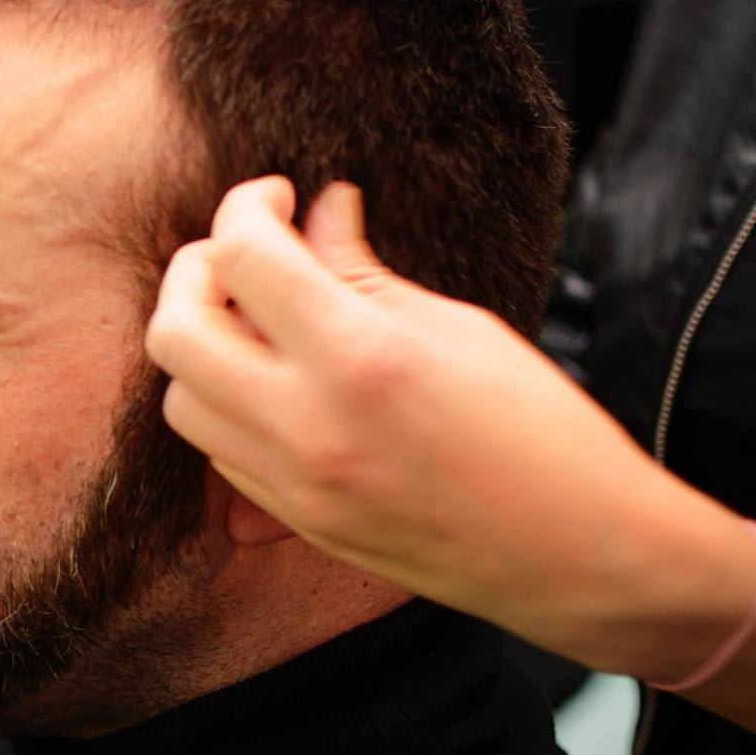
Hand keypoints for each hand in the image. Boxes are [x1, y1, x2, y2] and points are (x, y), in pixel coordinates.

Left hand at [145, 176, 747, 656]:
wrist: (581, 556)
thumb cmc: (544, 432)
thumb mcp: (460, 327)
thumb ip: (365, 270)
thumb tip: (320, 208)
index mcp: (360, 357)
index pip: (244, 256)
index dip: (248, 206)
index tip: (279, 197)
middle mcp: (308, 426)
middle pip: (175, 329)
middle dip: (198, 270)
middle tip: (249, 252)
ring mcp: (295, 484)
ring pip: (180, 398)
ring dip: (203, 344)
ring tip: (260, 320)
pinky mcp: (298, 521)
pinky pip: (217, 451)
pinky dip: (226, 403)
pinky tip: (275, 380)